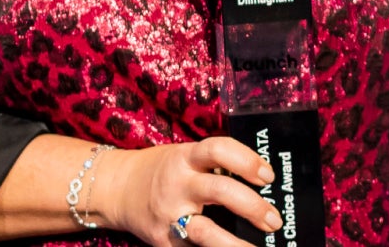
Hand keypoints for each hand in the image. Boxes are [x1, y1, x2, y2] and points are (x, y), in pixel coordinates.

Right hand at [92, 138, 282, 246]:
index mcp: (184, 158)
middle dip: (252, 206)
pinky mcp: (165, 241)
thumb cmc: (161, 171)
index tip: (268, 176)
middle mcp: (178, 185)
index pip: (219, 150)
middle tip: (273, 220)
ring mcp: (170, 216)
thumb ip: (214, 167)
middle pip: (220, 192)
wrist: (115, 189)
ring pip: (207, 232)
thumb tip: (263, 183)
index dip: (247, 161)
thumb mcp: (183, 158)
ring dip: (236, 245)